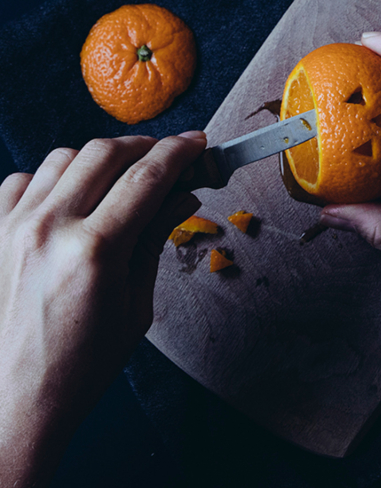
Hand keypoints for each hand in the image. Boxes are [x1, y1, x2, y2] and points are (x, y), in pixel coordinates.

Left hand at [0, 132, 204, 485]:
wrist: (12, 403)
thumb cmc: (78, 367)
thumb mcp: (135, 306)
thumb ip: (155, 239)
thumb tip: (184, 197)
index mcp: (94, 251)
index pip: (147, 177)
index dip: (179, 152)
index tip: (196, 144)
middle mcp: (49, 228)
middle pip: (104, 152)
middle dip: (142, 147)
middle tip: (164, 157)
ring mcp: (13, 227)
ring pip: (62, 158)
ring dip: (97, 160)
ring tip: (117, 180)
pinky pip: (22, 180)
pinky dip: (50, 180)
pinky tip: (68, 199)